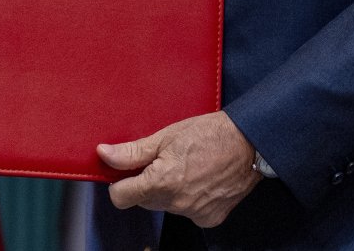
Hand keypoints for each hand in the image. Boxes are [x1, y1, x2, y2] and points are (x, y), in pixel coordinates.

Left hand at [97, 111, 260, 228]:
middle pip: (143, 201)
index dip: (119, 182)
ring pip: (165, 206)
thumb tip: (103, 155)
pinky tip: (199, 179)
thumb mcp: (164, 136)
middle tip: (161, 160)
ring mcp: (195, 214)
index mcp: (161, 183)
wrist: (249, 143)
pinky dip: (188, 198)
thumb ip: (132, 152)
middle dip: (145, 183)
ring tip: (184, 166)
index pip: (120, 197)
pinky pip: (187, 211)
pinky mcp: (210, 218)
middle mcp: (177, 204)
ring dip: (167, 190)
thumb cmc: (207, 134)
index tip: (126, 170)